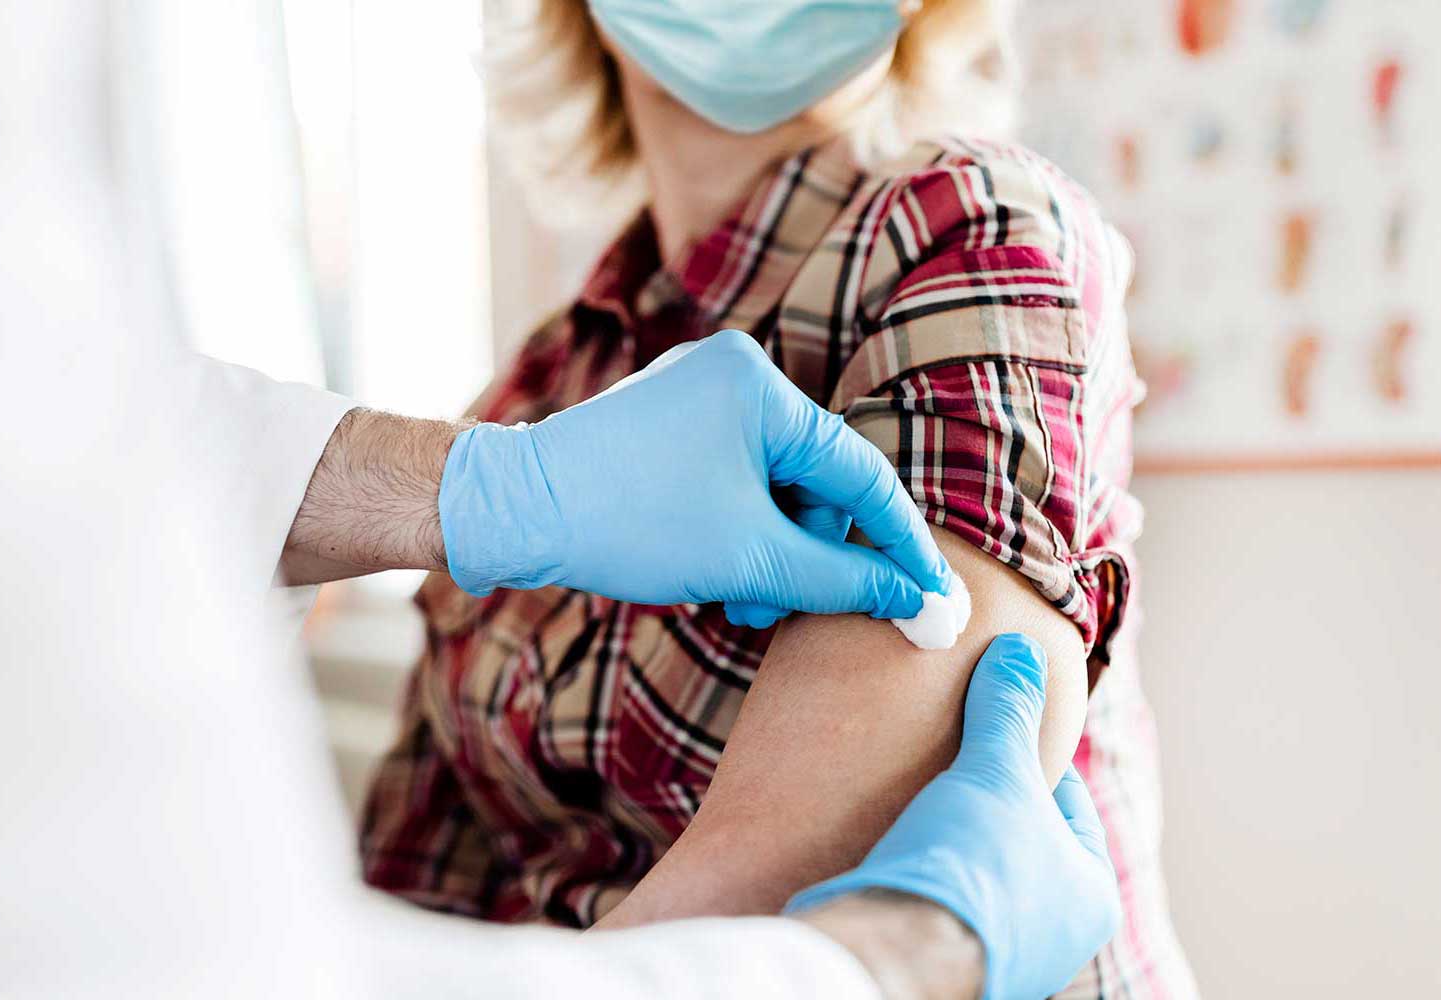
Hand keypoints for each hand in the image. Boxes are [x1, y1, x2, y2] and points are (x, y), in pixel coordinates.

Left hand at [437, 329, 953, 614]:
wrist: (507, 510)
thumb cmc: (626, 522)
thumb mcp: (750, 559)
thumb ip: (845, 581)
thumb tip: (924, 606)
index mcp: (762, 387)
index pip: (861, 475)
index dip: (901, 545)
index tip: (933, 598)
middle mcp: (735, 375)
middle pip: (815, 483)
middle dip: (808, 555)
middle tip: (783, 610)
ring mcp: (699, 396)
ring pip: (774, 489)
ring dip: (770, 553)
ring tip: (738, 602)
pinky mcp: (670, 424)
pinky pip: (735, 481)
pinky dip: (738, 532)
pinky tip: (717, 575)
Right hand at [785, 634, 1121, 999]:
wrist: (893, 953)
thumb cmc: (970, 865)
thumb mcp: (997, 769)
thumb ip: (1010, 709)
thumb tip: (1023, 652)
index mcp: (1093, 895)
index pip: (1070, 800)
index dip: (1029, 754)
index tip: (995, 727)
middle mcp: (1057, 937)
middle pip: (1023, 836)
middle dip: (989, 796)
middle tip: (957, 755)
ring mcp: (1002, 956)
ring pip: (981, 871)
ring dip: (955, 836)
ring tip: (925, 793)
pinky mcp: (948, 964)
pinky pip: (942, 901)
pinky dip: (928, 870)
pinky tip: (901, 840)